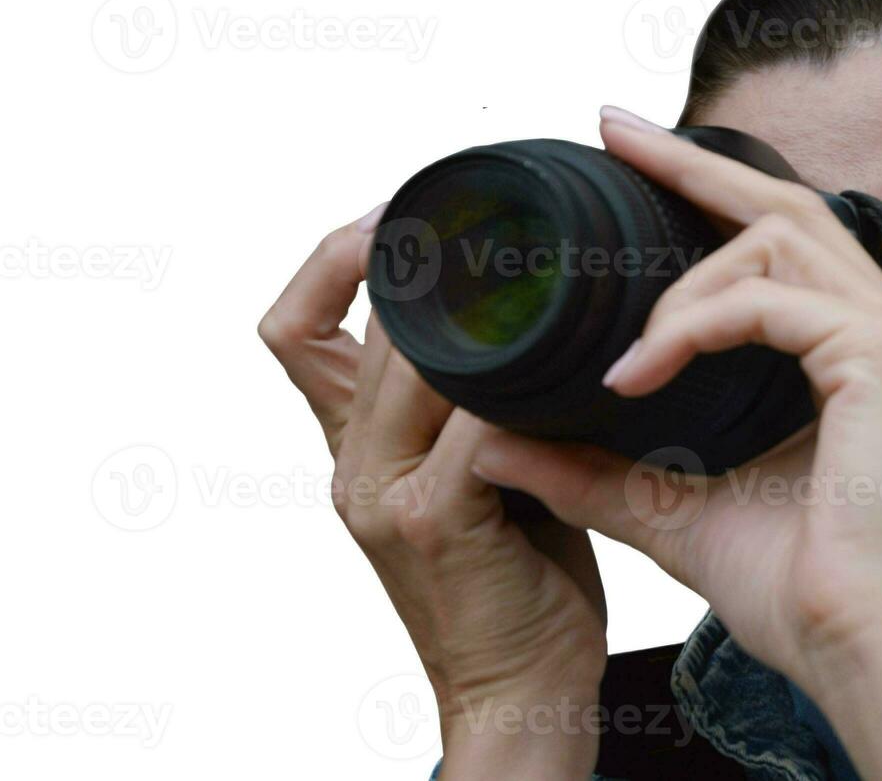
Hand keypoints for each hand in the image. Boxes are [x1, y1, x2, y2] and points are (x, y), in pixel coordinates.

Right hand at [259, 211, 607, 778]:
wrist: (516, 687)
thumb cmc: (515, 575)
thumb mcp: (477, 476)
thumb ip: (473, 404)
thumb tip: (527, 316)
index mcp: (353, 443)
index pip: (295, 327)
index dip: (334, 257)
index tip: (401, 213)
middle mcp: (352, 461)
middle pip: (367, 324)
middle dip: (426, 262)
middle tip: (500, 219)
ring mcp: (382, 493)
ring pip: (415, 361)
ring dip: (480, 315)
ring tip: (543, 277)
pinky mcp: (432, 522)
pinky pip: (472, 425)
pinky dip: (516, 388)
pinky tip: (567, 369)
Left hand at [471, 108, 881, 779]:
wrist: (873, 659)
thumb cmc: (805, 595)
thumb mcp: (676, 513)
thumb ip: (599, 469)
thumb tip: (501, 440)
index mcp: (861, 354)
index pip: (784, 244)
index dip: (708, 192)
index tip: (630, 159)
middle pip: (785, 208)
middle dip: (692, 166)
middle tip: (612, 131)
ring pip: (774, 239)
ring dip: (680, 283)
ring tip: (623, 356)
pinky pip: (766, 304)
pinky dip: (691, 328)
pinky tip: (637, 376)